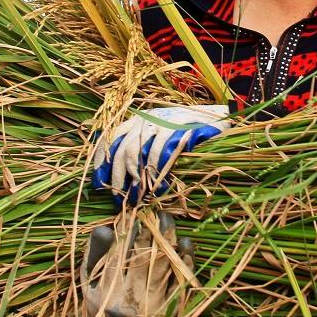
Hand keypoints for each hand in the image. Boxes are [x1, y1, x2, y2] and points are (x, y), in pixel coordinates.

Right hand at [81, 211, 193, 316]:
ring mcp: (152, 307)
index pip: (118, 255)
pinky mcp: (169, 311)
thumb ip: (96, 252)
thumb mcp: (90, 275)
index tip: (134, 213)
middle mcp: (131, 301)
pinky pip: (181, 284)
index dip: (127, 232)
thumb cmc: (100, 294)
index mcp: (107, 292)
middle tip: (157, 214)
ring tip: (169, 222)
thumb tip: (105, 229)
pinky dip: (186, 264)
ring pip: (165, 270)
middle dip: (152, 234)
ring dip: (170, 243)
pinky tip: (185, 245)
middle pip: (145, 261)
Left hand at [90, 105, 229, 206]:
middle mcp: (147, 119)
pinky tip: (160, 188)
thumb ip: (143, 147)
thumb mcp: (161, 135)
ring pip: (138, 153)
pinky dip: (157, 173)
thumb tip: (124, 175)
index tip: (98, 182)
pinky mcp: (177, 129)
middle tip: (119, 198)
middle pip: (122, 150)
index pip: (111, 138)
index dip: (101, 161)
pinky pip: (160, 154)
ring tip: (139, 197)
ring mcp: (162, 122)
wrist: (218, 118)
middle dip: (118, 177)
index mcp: (139, 119)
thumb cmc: (187, 131)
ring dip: (136, 179)